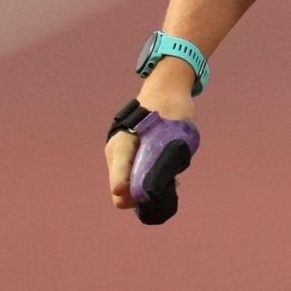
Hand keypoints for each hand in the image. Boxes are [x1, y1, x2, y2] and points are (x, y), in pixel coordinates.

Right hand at [104, 80, 195, 210]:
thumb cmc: (169, 108)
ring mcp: (121, 160)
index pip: (118, 173)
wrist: (164, 93)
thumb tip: (167, 183)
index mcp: (123, 144)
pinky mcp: (130, 163)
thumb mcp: (174, 129)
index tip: (135, 194)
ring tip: (173, 181)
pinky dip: (150, 185)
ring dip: (148, 191)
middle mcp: (116, 155)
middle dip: (141, 196)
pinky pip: (135, 183)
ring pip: (129, 190)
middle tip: (167, 188)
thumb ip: (167, 155)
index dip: (125, 189)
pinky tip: (170, 179)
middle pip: (120, 191)